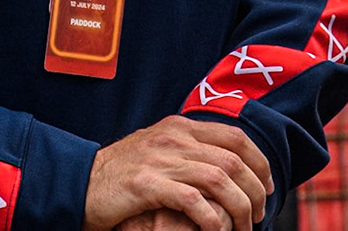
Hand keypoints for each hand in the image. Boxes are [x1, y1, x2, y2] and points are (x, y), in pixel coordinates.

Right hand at [83, 116, 272, 230]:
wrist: (79, 182)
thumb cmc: (121, 174)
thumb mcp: (158, 150)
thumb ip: (188, 151)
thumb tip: (227, 167)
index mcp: (179, 126)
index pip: (235, 137)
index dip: (260, 163)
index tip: (268, 187)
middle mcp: (173, 137)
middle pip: (234, 159)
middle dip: (255, 191)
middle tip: (259, 215)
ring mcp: (160, 158)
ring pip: (220, 179)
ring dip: (240, 209)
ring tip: (244, 229)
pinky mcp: (146, 184)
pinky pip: (194, 201)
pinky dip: (212, 220)